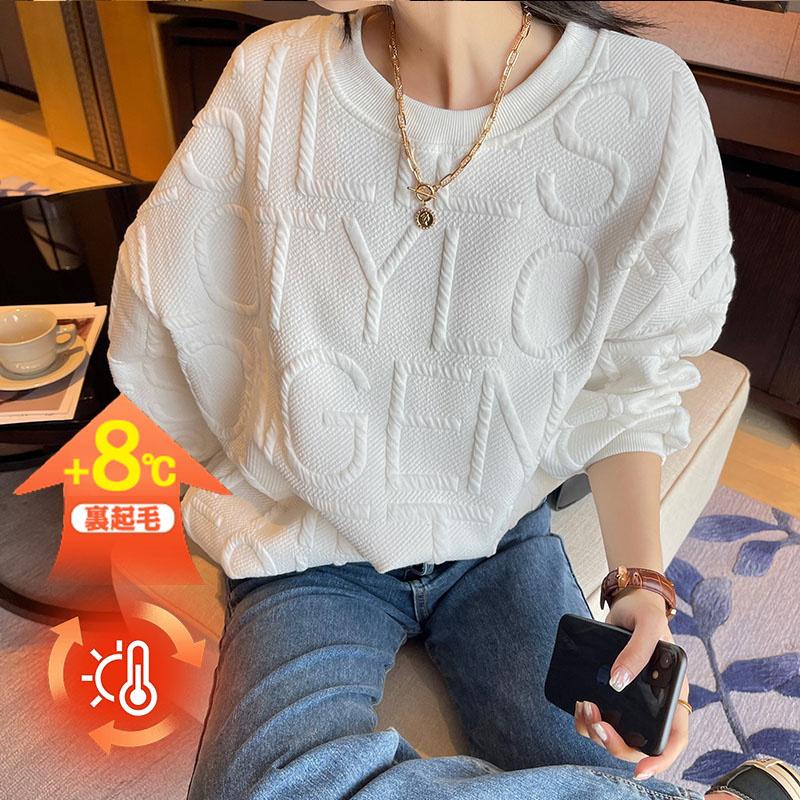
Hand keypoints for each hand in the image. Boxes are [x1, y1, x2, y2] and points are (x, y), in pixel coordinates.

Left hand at [573, 588, 690, 780]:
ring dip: (596, 731)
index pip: (675, 738)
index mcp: (673, 695)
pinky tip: (578, 704)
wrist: (627, 601)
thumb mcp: (647, 626)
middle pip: (640, 744)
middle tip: (596, 722)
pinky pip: (600, 718)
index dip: (662, 760)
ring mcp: (632, 701)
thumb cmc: (645, 613)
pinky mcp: (611, 694)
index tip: (641, 770)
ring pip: (616, 735)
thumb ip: (637, 651)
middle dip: (616, 744)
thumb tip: (617, 681)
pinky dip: (586, 720)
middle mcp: (654, 704)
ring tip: (583, 706)